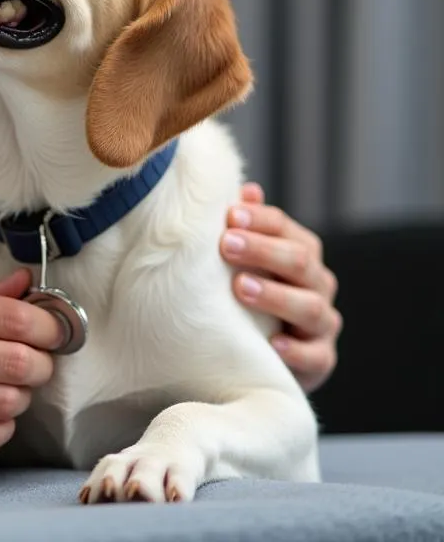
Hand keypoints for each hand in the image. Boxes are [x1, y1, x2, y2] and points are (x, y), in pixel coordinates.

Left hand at [221, 183, 341, 392]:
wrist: (261, 349)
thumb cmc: (250, 292)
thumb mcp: (246, 259)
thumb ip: (247, 227)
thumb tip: (247, 190)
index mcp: (300, 252)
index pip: (285, 228)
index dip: (259, 220)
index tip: (230, 216)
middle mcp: (317, 283)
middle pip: (299, 261)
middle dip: (263, 251)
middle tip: (227, 245)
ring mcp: (322, 322)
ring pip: (309, 307)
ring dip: (274, 296)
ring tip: (240, 288)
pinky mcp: (321, 359)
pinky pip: (315, 356)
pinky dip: (296, 351)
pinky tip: (272, 344)